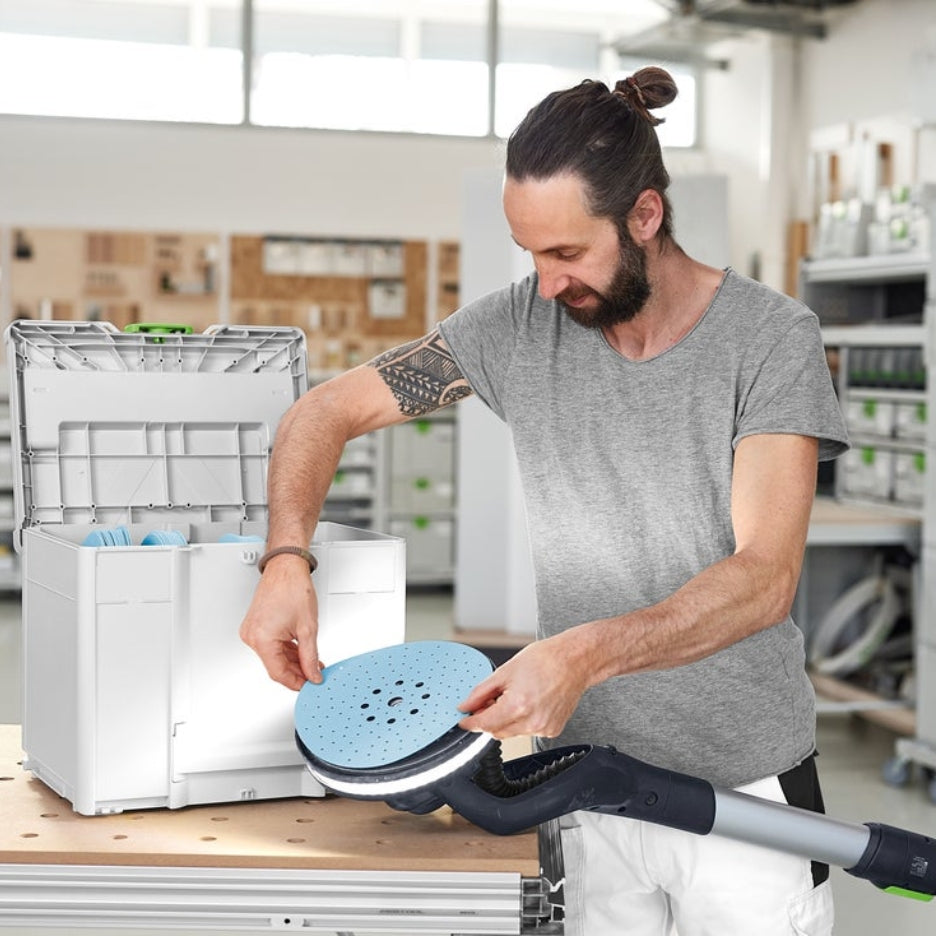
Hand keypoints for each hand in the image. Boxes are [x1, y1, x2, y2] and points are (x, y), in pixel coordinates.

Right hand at [239, 557, 322, 690]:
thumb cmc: (293, 588)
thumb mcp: (308, 628)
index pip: (278, 673)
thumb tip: (313, 673)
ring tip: (312, 663)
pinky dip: (286, 650)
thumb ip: (311, 656)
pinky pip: (271, 644)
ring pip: (274, 656)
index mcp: (262, 639)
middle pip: (276, 665)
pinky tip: (301, 652)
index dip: (296, 682)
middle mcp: (252, 637)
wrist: (285, 567)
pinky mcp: (256, 625)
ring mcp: (252, 631)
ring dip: (293, 661)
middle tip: (315, 675)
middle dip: (297, 672)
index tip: (309, 686)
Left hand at [457, 633, 589, 738]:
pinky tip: (530, 702)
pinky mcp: (552, 730)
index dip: (470, 722)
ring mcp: (544, 728)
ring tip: (516, 695)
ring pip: (512, 732)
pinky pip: (528, 731)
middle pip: (497, 731)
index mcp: (518, 705)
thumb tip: (466, 705)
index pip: (484, 724)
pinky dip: (523, 721)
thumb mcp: (505, 671)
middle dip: (489, 718)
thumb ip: (481, 692)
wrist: (575, 660)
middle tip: (490, 700)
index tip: (463, 720)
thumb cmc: (545, 659)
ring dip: (506, 719)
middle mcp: (532, 721)